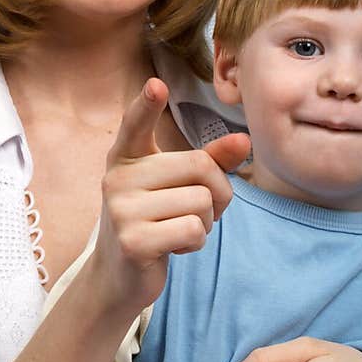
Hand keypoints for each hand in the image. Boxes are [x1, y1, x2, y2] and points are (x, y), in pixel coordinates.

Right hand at [91, 78, 250, 316]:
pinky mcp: (132, 240)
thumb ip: (209, 161)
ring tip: (180, 230)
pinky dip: (196, 241)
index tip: (156, 85)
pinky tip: (175, 247)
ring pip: (201, 201)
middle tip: (202, 211)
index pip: (135, 125)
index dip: (146, 105)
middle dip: (218, 193)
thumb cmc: (154, 222)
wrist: (119, 277)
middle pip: (199, 166)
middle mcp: (118, 178)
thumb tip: (243, 139)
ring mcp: (121, 209)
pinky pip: (192, 229)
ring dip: (205, 222)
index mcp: (126, 157)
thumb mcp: (177, 187)